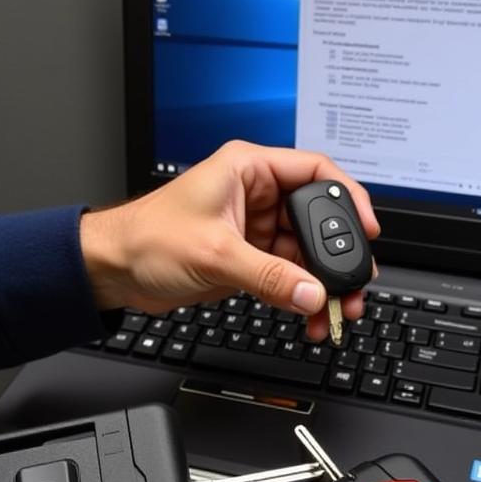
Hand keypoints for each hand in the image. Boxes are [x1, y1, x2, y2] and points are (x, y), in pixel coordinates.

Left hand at [79, 140, 379, 341]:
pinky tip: (309, 312)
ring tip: (335, 307)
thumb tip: (311, 292)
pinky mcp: (249, 258)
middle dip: (337, 254)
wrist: (114, 270)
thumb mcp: (214, 254)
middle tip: (352, 282)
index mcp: (248, 169)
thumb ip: (268, 276)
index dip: (348, 197)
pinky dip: (301, 295)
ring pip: (305, 254)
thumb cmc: (145, 238)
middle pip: (317, 220)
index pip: (315, 171)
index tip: (367, 229)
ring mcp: (254, 229)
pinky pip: (288, 276)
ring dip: (321, 282)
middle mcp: (256, 195)